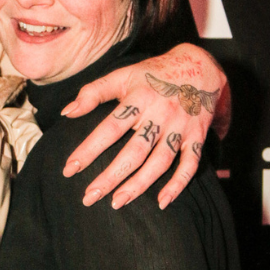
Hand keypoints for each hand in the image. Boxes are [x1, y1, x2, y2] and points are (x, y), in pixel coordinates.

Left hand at [60, 44, 229, 208]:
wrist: (202, 66)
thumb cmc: (153, 75)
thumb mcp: (123, 75)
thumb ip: (93, 92)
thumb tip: (67, 112)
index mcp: (139, 99)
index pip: (110, 128)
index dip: (89, 149)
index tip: (70, 169)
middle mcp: (161, 115)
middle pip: (134, 151)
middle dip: (111, 176)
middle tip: (89, 197)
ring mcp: (181, 128)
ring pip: (160, 162)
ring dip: (139, 185)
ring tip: (117, 202)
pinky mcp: (197, 137)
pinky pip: (190, 164)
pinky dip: (178, 184)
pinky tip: (162, 202)